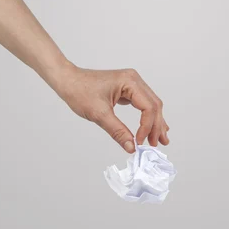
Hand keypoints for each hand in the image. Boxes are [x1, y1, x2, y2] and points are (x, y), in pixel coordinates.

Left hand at [54, 65, 169, 151]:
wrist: (67, 80)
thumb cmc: (79, 91)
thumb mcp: (99, 114)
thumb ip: (118, 132)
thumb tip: (132, 148)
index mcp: (130, 82)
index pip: (148, 107)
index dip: (146, 127)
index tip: (140, 143)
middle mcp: (134, 80)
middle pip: (154, 106)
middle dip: (157, 126)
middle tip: (157, 144)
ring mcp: (131, 84)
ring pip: (151, 105)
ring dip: (155, 123)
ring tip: (161, 140)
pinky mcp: (127, 90)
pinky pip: (143, 104)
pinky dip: (148, 118)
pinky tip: (152, 128)